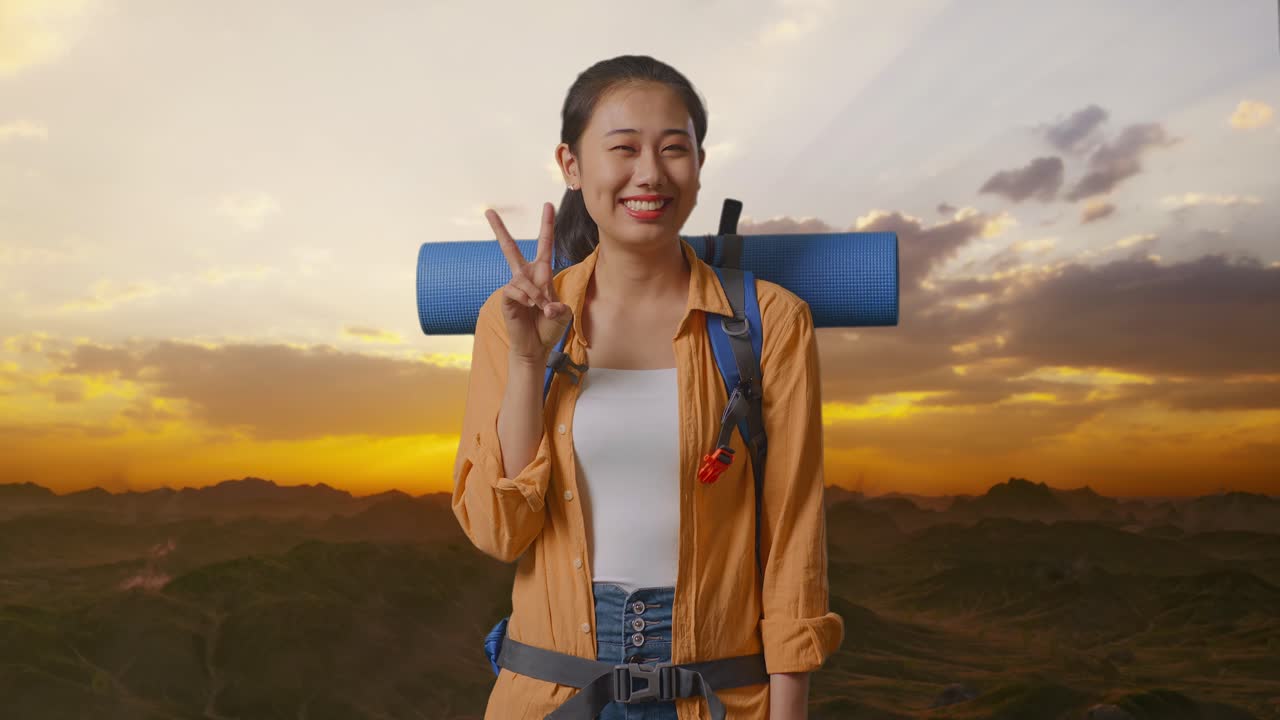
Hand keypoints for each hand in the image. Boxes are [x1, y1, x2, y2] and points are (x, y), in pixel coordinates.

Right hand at [486, 203, 572, 364]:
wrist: (536, 347)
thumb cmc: (549, 328)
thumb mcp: (563, 315)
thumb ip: (559, 307)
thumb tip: (545, 304)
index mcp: (542, 273)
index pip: (545, 244)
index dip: (547, 225)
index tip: (547, 205)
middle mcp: (526, 276)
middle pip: (509, 248)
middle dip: (499, 230)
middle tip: (488, 210)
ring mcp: (514, 286)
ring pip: (523, 281)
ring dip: (536, 295)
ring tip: (541, 309)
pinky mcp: (506, 298)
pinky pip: (515, 290)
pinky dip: (526, 299)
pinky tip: (530, 308)